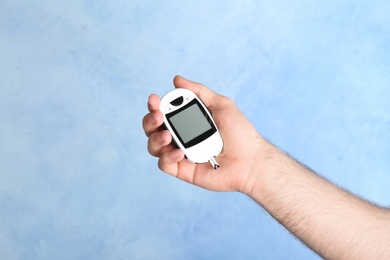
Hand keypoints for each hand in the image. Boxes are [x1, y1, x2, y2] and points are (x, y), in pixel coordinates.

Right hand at [143, 76, 265, 192]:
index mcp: (187, 121)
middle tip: (158, 116)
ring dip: (155, 138)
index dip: (155, 106)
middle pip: (153, 129)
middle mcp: (181, 137)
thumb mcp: (221, 105)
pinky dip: (167, 157)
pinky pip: (165, 164)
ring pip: (154, 146)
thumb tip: (177, 79)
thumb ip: (199, 92)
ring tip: (167, 135)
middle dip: (149, 120)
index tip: (154, 99)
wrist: (251, 160)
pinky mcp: (183, 170)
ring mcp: (181, 154)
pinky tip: (180, 152)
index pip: (163, 112)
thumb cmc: (240, 133)